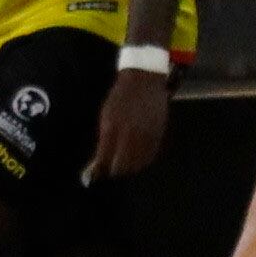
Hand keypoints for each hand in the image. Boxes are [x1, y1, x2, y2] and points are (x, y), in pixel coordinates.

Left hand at [86, 64, 170, 181]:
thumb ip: (104, 139)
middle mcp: (129, 135)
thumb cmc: (120, 98)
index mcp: (112, 128)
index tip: (98, 175)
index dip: (100, 171)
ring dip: (129, 169)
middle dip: (115, 172)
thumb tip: (99, 162)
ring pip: (137, 164)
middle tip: (111, 172)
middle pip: (122, 166)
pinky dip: (142, 162)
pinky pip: (150, 157)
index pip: (105, 159)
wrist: (145, 81)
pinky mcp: (158, 136)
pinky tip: (137, 160)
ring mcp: (145, 136)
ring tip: (124, 167)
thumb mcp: (106, 116)